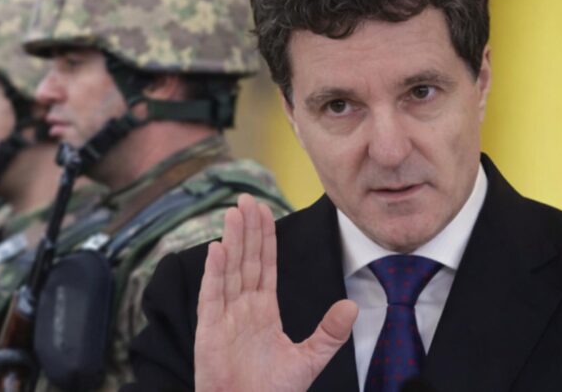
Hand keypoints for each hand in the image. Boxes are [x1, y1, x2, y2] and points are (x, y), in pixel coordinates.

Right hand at [194, 194, 357, 391]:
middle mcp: (242, 308)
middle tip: (245, 200)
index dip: (264, 238)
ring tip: (233, 213)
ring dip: (232, 242)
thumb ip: (328, 333)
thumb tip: (352, 307)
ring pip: (229, 271)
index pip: (264, 265)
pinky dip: (214, 273)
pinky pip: (212, 296)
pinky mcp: (209, 330)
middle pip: (245, 260)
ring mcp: (224, 316)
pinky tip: (218, 250)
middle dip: (246, 229)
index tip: (263, 211)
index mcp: (263, 311)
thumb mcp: (308, 360)